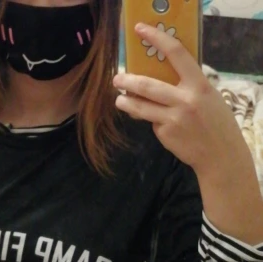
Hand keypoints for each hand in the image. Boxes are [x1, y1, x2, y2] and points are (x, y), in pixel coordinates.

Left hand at [113, 23, 251, 178]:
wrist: (219, 154)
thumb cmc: (214, 121)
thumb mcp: (208, 96)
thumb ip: (187, 86)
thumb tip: (158, 76)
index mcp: (198, 84)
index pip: (176, 53)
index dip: (157, 38)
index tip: (141, 30)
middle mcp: (185, 100)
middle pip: (148, 85)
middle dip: (128, 80)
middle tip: (116, 78)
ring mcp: (173, 118)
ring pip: (141, 107)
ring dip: (126, 102)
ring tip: (119, 100)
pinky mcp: (165, 134)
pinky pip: (150, 122)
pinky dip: (147, 119)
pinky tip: (153, 121)